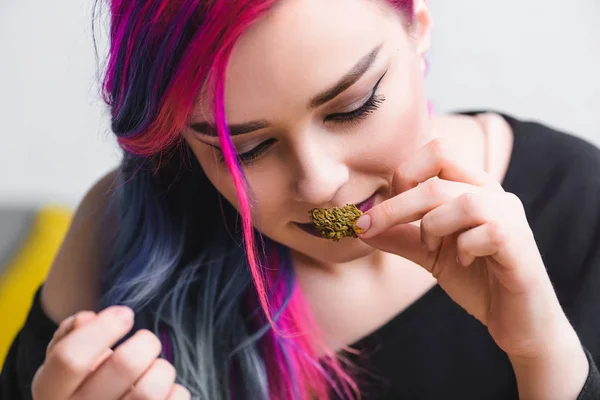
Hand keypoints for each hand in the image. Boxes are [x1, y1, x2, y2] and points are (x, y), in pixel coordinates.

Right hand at [32, 306, 189, 399]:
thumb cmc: (80, 384)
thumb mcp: (61, 364)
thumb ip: (70, 337)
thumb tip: (86, 319)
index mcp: (51, 392)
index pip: (71, 357)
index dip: (104, 327)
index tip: (124, 314)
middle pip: (124, 365)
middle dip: (145, 342)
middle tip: (145, 341)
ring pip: (150, 390)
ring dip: (161, 369)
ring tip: (154, 368)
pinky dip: (175, 389)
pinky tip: (163, 390)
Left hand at [354, 138, 579, 358]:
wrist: (516, 320)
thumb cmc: (476, 279)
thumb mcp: (428, 254)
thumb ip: (399, 236)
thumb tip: (359, 225)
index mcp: (472, 187)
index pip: (438, 151)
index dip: (404, 173)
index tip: (382, 209)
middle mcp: (494, 194)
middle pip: (444, 166)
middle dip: (397, 202)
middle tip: (370, 227)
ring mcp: (512, 218)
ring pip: (465, 200)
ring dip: (433, 224)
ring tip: (430, 247)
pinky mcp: (521, 247)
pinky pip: (490, 232)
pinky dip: (465, 247)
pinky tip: (464, 262)